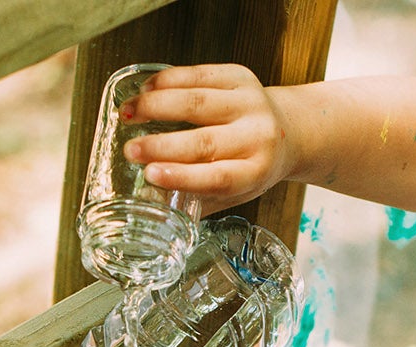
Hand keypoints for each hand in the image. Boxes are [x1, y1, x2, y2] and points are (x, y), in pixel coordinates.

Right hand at [119, 64, 294, 211]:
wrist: (287, 131)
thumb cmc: (252, 166)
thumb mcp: (233, 192)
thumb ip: (196, 199)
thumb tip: (150, 203)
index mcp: (255, 171)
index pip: (218, 177)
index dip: (182, 176)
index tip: (150, 174)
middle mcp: (257, 136)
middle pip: (205, 141)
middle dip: (161, 145)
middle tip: (131, 150)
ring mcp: (250, 103)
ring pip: (197, 102)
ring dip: (156, 106)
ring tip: (128, 113)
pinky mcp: (240, 76)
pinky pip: (199, 74)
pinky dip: (168, 81)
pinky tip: (146, 89)